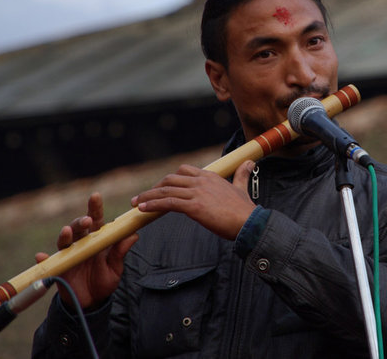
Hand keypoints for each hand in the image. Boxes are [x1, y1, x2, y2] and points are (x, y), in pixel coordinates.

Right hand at [34, 193, 138, 308]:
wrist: (92, 302)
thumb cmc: (104, 281)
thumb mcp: (116, 267)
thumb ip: (121, 252)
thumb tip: (133, 235)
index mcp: (96, 240)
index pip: (96, 220)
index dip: (95, 208)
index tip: (95, 196)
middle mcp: (81, 244)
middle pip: (78, 228)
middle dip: (80, 222)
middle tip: (87, 220)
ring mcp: (69, 255)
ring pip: (64, 241)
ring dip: (65, 235)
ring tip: (67, 231)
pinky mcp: (59, 269)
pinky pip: (50, 262)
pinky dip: (45, 259)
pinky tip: (41, 256)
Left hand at [132, 160, 256, 239]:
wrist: (250, 223)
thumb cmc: (245, 210)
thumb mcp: (242, 188)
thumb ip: (242, 175)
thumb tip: (249, 163)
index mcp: (210, 176)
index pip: (184, 171)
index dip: (169, 180)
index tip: (160, 188)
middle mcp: (201, 181)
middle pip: (171, 178)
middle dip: (155, 187)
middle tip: (144, 197)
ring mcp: (197, 193)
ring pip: (166, 190)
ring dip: (148, 197)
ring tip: (136, 204)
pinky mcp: (194, 206)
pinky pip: (168, 202)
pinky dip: (153, 205)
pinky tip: (143, 210)